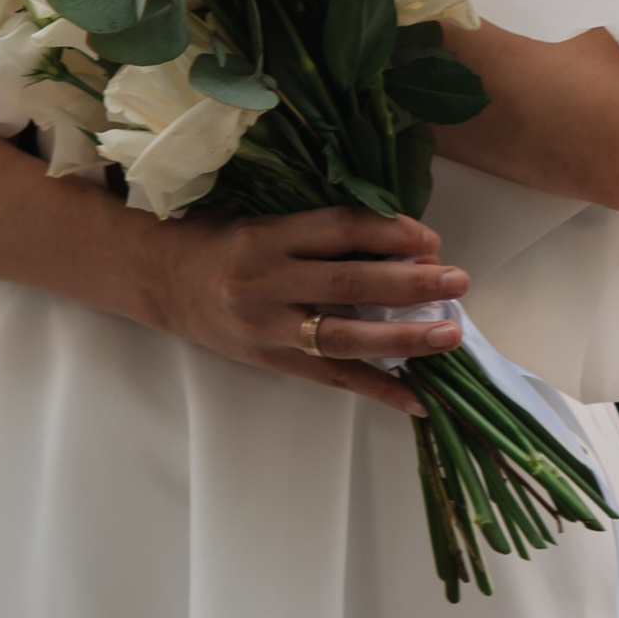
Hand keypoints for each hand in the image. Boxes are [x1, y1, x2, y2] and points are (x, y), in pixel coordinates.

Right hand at [141, 210, 468, 420]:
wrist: (160, 282)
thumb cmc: (218, 239)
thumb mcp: (262, 218)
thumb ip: (317, 229)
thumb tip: (397, 244)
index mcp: (266, 236)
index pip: (338, 229)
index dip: (387, 233)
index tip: (429, 239)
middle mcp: (267, 282)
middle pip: (348, 284)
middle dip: (409, 283)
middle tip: (457, 281)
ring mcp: (269, 328)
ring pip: (345, 336)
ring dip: (403, 338)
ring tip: (449, 336)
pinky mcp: (272, 361)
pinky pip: (332, 378)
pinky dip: (378, 389)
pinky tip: (418, 399)